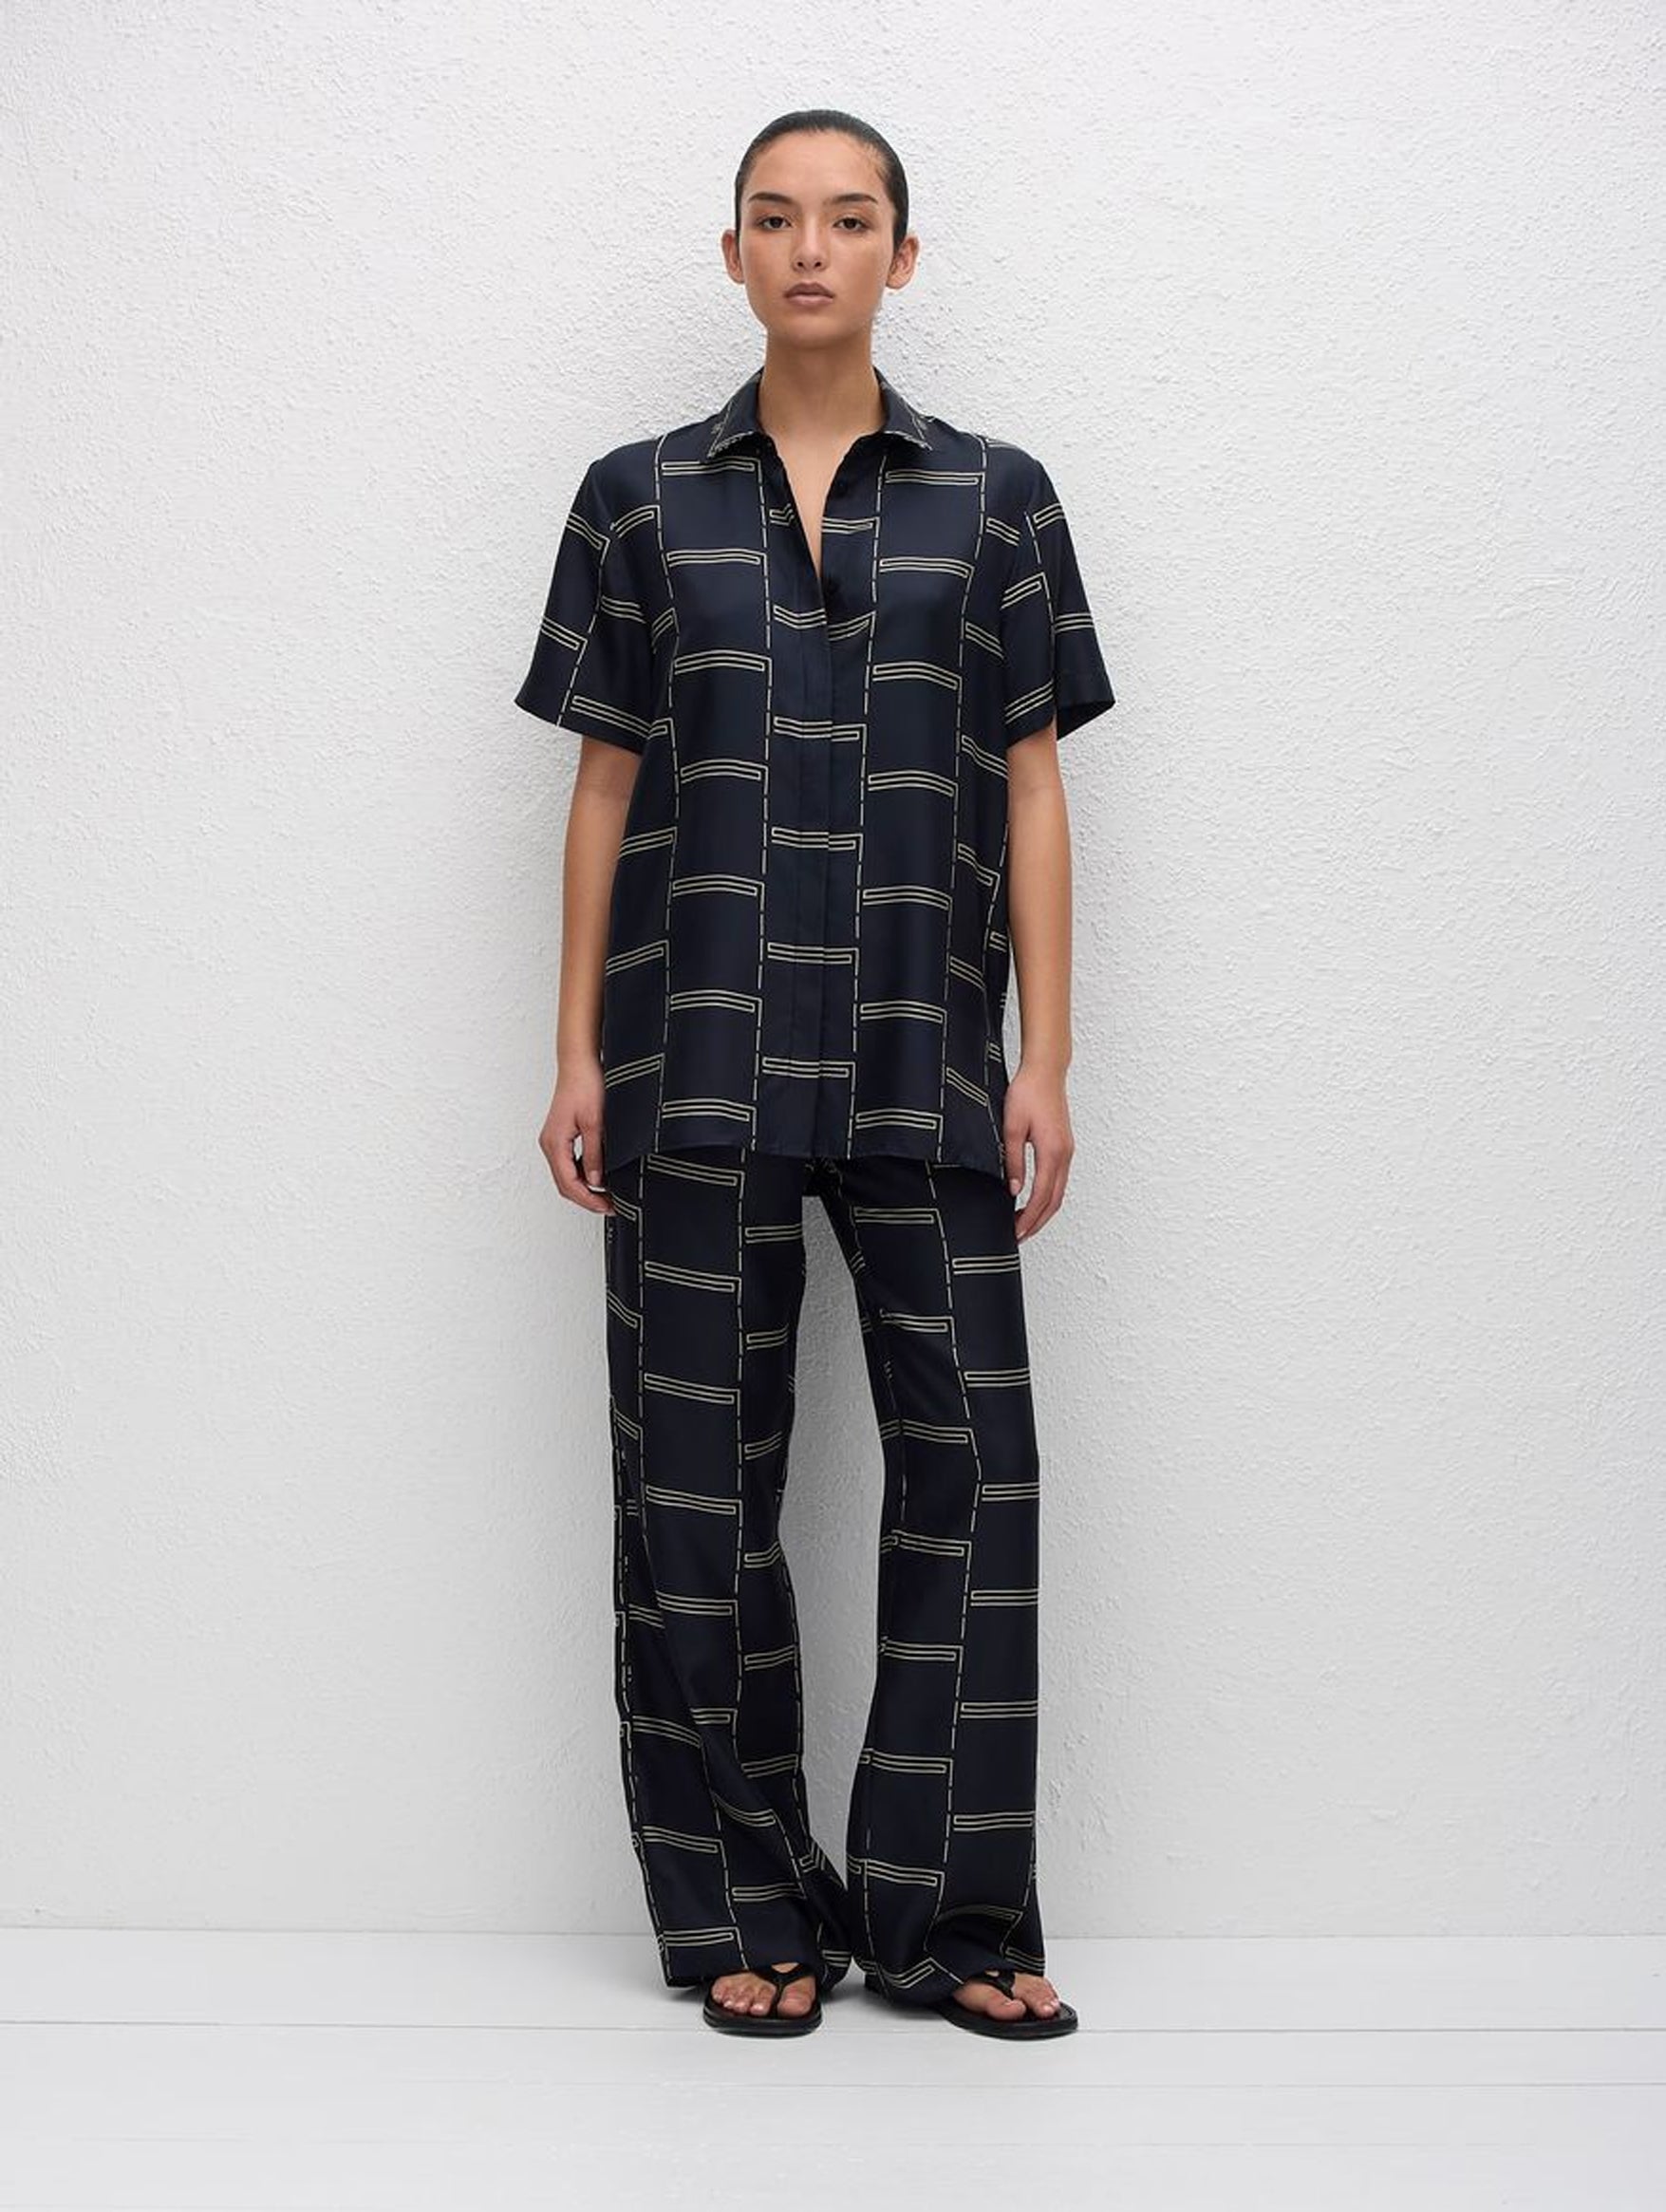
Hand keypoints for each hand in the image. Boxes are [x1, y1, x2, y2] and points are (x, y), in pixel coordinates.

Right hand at [539, 1056, 613, 1214]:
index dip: (589, 1199)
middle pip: (565, 1184)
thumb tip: (595, 1180)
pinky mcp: (560, 1135)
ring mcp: (554, 1140)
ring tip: (608, 1194)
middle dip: (587, 1198)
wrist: (580, 1063)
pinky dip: (582, 1174)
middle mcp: (550, 1144)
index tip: (607, 1207)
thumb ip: (594, 1154)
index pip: (568, 1183)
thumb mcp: (595, 1123)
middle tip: (611, 1206)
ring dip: (585, 1187)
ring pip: (566, 1175)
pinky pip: (568, 1163)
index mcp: (554, 1143)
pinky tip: (600, 1176)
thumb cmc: (586, 1086)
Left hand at [1002, 1062, 1073, 1241]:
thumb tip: (1013, 1190)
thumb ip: (1012, 1161)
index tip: (1016, 1232)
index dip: (1029, 1218)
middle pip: (1054, 1200)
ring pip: (1059, 1191)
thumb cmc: (1027, 1093)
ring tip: (1024, 1223)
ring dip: (1043, 1211)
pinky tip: (1034, 1200)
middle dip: (1037, 1221)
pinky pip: (1059, 1179)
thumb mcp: (1012, 1127)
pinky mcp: (1064, 1146)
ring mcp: (1067, 1151)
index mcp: (1052, 1152)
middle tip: (1019, 1236)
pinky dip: (1048, 1196)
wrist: (1045, 1071)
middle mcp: (1064, 1155)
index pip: (1042, 1196)